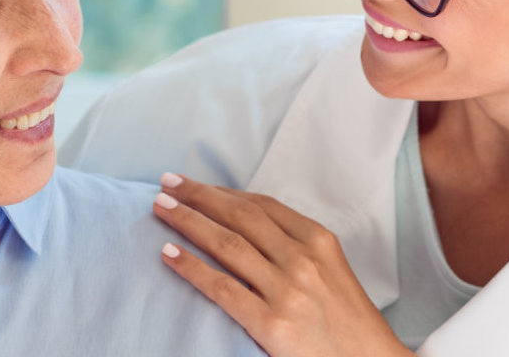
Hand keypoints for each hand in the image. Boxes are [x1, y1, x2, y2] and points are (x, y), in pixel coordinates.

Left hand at [151, 173, 412, 356]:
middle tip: (168, 184)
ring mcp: (287, 291)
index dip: (223, 191)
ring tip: (161, 209)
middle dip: (199, 196)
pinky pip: (222, 288)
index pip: (262, 206)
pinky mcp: (271, 324)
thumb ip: (296, 247)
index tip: (195, 184)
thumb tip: (245, 226)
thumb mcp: (332, 270)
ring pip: (226, 245)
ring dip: (188, 222)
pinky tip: (169, 254)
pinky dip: (191, 267)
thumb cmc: (348, 322)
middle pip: (240, 216)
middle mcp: (303, 260)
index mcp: (319, 241)